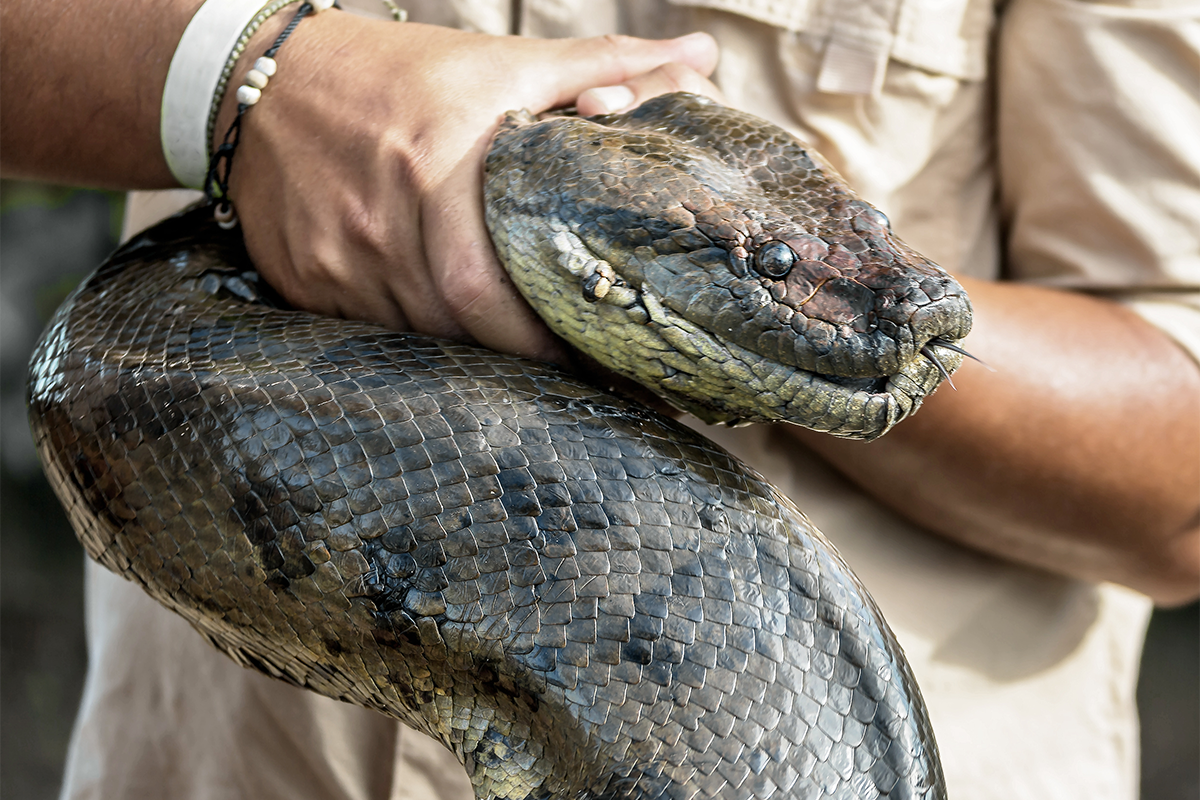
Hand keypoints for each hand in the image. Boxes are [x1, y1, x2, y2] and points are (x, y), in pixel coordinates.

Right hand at [217, 13, 720, 361]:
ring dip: (470, 351)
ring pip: (417, 338)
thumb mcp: (501, 61)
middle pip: (456, 327)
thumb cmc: (395, 71)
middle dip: (518, 357)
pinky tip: (445, 327)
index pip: (489, 289)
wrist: (261, 77)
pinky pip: (370, 332)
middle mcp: (377, 224)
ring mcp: (333, 261)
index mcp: (433, 166)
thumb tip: (699, 52)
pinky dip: (416, 335)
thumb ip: (603, 65)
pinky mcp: (301, 281)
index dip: (542, 338)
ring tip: (517, 354)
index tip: (593, 355)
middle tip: (570, 366)